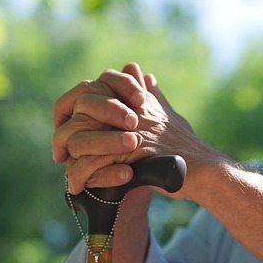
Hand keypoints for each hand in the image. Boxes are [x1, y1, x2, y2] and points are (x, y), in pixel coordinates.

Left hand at [52, 63, 218, 197]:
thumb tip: (145, 75)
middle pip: (81, 110)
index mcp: (134, 99)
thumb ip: (153, 95)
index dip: (77, 107)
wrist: (201, 168)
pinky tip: (77, 187)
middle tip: (61, 152)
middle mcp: (127, 110)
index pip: (93, 90)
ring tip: (69, 175)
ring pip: (80, 138)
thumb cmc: (187, 145)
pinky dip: (81, 176)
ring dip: (71, 158)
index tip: (70, 125)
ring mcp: (125, 131)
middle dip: (66, 133)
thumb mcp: (168, 114)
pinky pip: (91, 163)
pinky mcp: (125, 155)